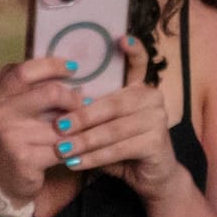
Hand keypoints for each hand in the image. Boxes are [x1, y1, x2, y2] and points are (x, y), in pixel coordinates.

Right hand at [0, 55, 81, 206]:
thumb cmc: (12, 138)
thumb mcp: (14, 110)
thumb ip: (34, 90)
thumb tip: (74, 76)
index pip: (26, 70)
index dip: (53, 65)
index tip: (74, 67)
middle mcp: (1, 112)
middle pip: (50, 93)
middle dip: (73, 98)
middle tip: (84, 103)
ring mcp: (12, 136)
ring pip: (61, 124)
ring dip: (79, 126)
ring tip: (87, 126)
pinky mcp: (25, 159)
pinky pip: (62, 149)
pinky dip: (75, 148)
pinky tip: (79, 147)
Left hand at [59, 36, 186, 203]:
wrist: (153, 177)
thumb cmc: (124, 147)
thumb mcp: (108, 125)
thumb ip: (93, 112)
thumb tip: (58, 105)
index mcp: (141, 88)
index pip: (140, 64)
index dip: (133, 50)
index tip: (120, 39)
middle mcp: (153, 98)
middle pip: (113, 103)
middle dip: (82, 116)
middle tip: (58, 126)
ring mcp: (159, 119)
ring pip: (113, 129)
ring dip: (84, 141)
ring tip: (61, 149)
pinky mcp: (157, 142)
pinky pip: (119, 149)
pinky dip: (94, 157)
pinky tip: (75, 163)